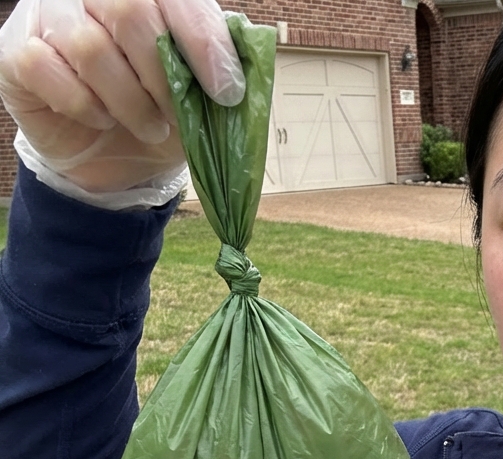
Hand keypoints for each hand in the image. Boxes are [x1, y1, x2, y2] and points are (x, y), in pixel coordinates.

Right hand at [0, 0, 244, 191]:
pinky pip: (46, 69)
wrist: (115, 159)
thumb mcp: (201, 102)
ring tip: (147, 126)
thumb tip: (241, 73)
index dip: (203, 41)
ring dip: (129, 102)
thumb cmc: (159, 116)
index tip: (225, 91)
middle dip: (163, 77)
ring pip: (89, 45)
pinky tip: (101, 120)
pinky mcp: (18, 50)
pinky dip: (83, 106)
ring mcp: (49, 15)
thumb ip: (219, 78)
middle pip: (129, 11)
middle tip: (175, 116)